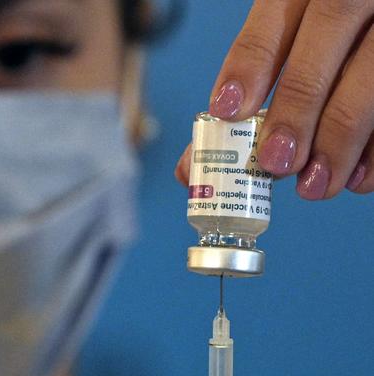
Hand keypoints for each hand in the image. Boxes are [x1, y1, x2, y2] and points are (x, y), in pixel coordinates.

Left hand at [175, 0, 373, 198]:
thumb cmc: (322, 47)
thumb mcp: (288, 47)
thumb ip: (246, 94)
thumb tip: (189, 166)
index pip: (273, 22)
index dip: (248, 66)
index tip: (227, 110)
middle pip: (322, 45)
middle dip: (296, 110)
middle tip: (276, 162)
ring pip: (373, 75)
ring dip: (341, 140)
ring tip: (315, 185)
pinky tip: (358, 178)